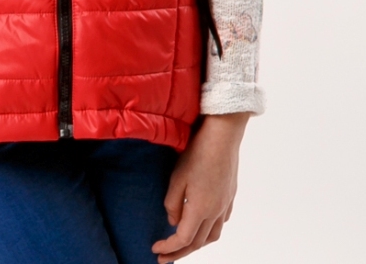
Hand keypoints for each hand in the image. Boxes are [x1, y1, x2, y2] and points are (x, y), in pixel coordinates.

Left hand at [152, 112, 250, 262]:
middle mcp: (216, 211)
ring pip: (213, 235)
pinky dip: (211, 229)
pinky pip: (222, 221)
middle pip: (199, 242)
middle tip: (165, 256)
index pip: (183, 239)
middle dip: (181, 252)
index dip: (169, 248)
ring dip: (198, 244)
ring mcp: (225, 203)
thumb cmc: (198, 152)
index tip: (156, 250)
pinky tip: (204, 223)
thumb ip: (173, 203)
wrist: (223, 135)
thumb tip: (173, 222)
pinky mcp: (230, 194)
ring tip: (184, 244)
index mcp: (201, 209)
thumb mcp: (177, 177)